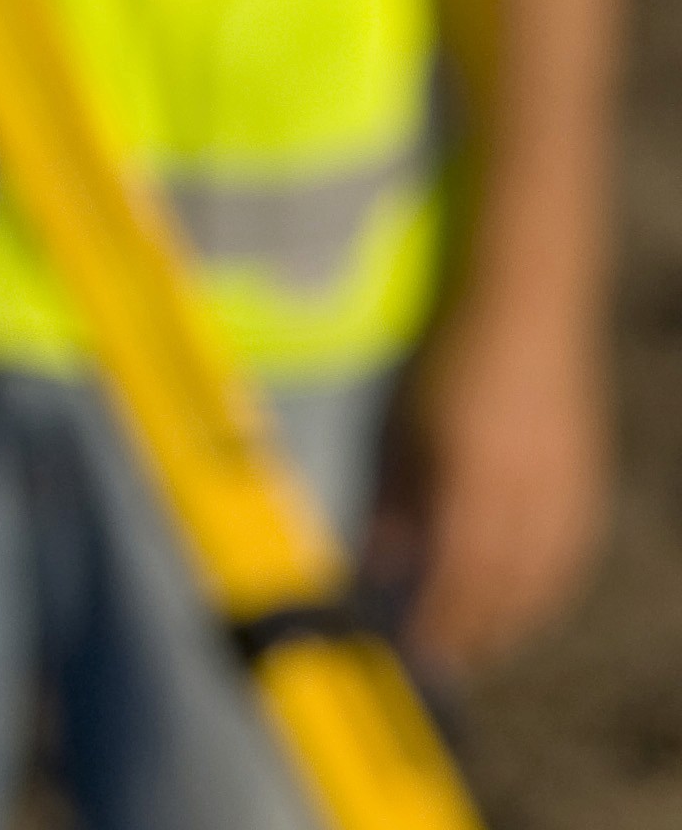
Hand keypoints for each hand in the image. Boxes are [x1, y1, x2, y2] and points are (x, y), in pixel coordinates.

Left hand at [372, 297, 606, 672]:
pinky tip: (523, 598)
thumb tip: (380, 566)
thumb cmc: (447, 364)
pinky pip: (570, 556)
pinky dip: (545, 589)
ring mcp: (569, 489)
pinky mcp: (589, 483)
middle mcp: (530, 493)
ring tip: (478, 640)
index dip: (441, 621)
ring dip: (511, 617)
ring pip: (545, 579)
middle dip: (475, 631)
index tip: (415, 651)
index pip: (460, 574)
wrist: (527, 309)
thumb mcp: (402, 428)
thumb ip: (395, 501)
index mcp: (477, 477)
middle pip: (507, 588)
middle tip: (443, 660)